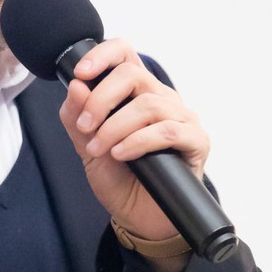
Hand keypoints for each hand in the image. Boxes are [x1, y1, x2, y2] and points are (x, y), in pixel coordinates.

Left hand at [57, 39, 209, 245]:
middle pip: (133, 75)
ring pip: (149, 105)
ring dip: (116, 127)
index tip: (81, 73)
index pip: (125, 54)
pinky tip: (121, 154)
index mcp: (136, 92)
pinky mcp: (196, 142)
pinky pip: (168, 131)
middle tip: (85, 126)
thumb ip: (77, 118)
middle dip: (101, 99)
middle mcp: (161, 99)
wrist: (138, 217)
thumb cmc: (119, 178)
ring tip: (99, 149)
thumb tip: (76, 86)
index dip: (103, 55)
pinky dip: (139, 141)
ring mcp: (182, 118)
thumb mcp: (87, 147)